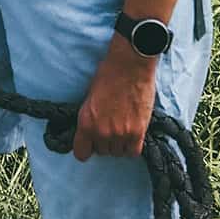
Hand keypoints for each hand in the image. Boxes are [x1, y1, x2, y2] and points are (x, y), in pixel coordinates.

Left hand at [71, 36, 158, 160]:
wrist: (130, 65)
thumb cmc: (109, 74)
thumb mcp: (90, 97)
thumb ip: (90, 118)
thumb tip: (92, 132)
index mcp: (86, 122)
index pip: (81, 153)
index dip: (86, 148)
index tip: (91, 143)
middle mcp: (101, 132)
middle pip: (102, 152)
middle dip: (105, 142)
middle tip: (110, 127)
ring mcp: (120, 134)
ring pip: (118, 153)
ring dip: (119, 144)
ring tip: (122, 128)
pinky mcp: (138, 132)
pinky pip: (133, 152)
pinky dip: (132, 146)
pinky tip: (132, 134)